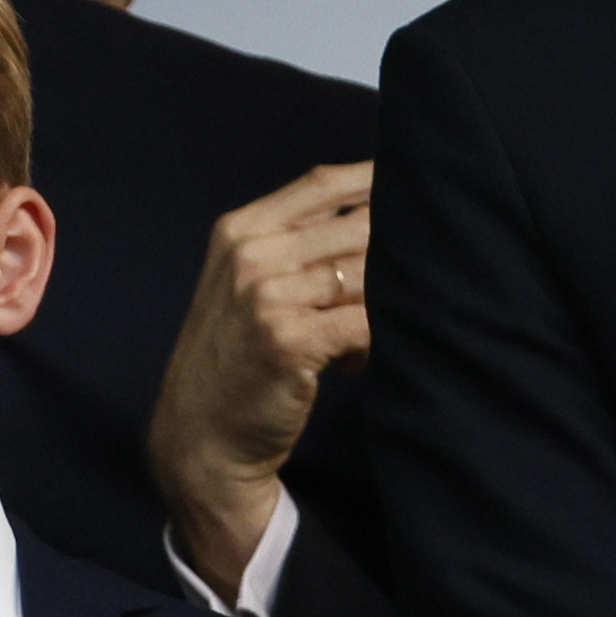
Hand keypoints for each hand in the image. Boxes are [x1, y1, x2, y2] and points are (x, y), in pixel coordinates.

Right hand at [147, 162, 371, 594]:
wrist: (199, 436)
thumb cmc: (234, 358)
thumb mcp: (244, 285)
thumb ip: (294, 244)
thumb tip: (373, 211)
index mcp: (241, 230)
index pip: (322, 185)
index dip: (375, 179)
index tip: (416, 184)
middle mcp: (252, 255)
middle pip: (356, 226)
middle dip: (393, 252)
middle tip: (408, 280)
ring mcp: (268, 296)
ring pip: (366, 275)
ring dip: (381, 304)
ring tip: (360, 337)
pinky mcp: (289, 340)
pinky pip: (364, 323)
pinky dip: (372, 341)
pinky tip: (354, 362)